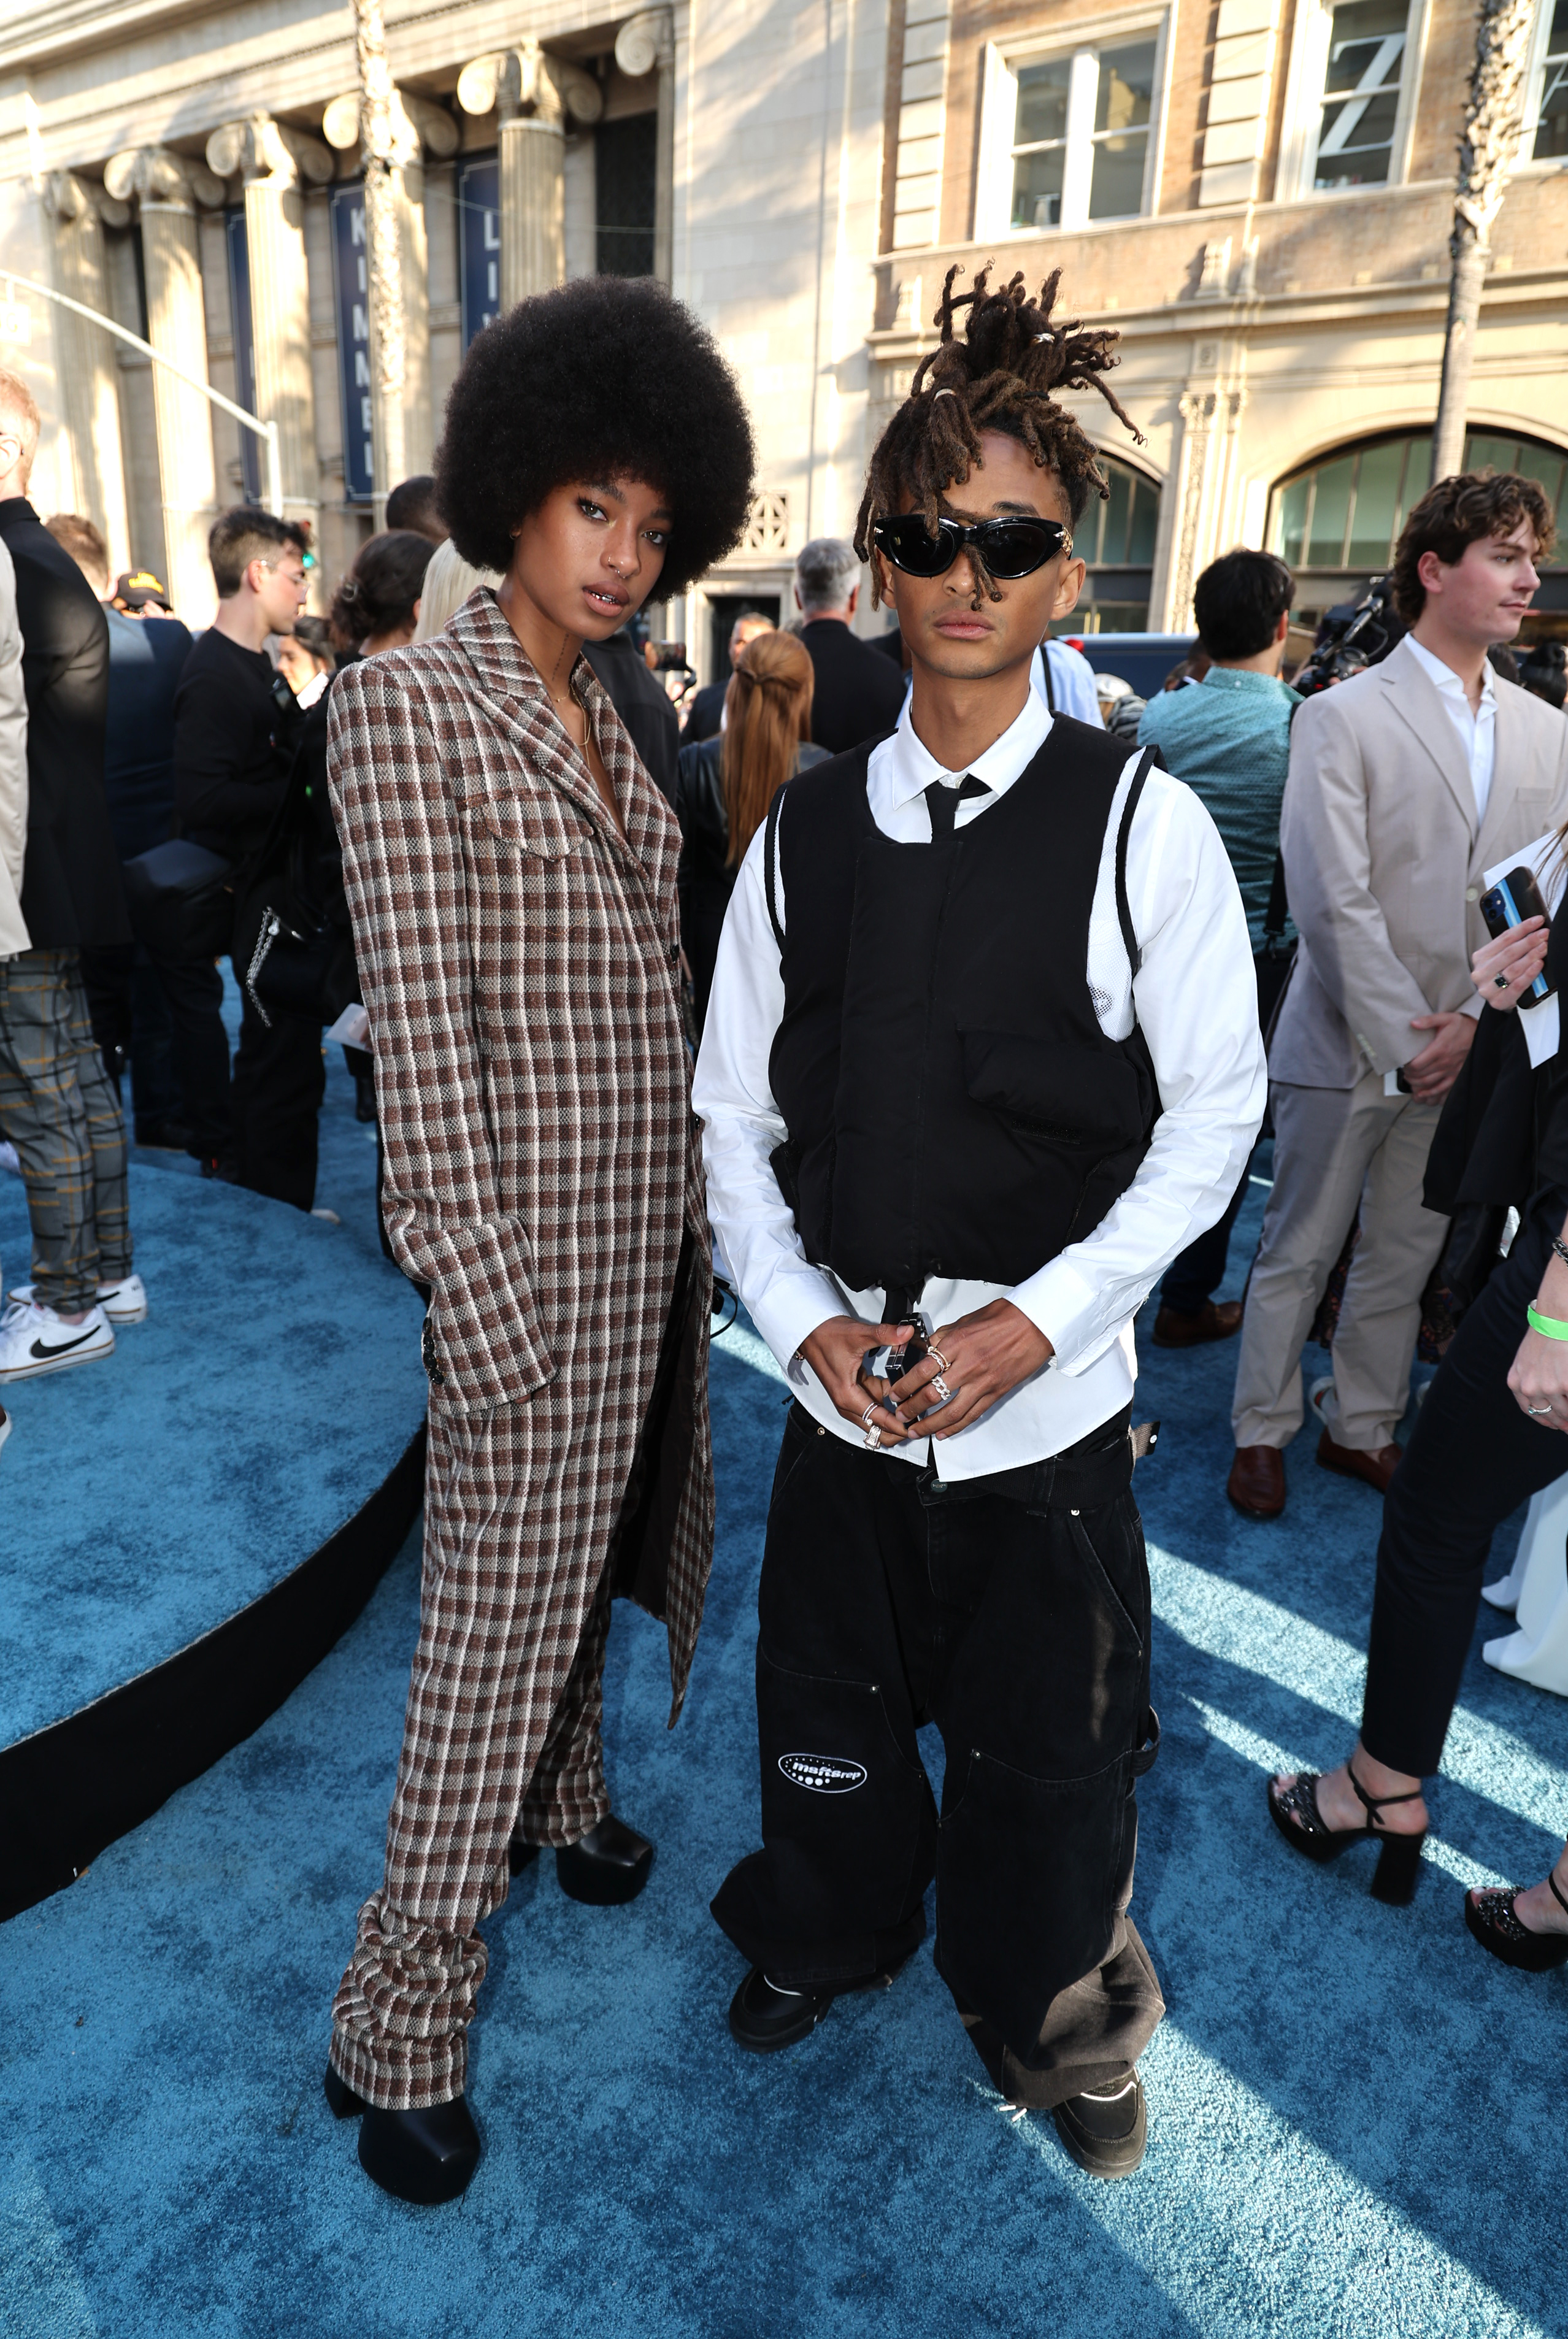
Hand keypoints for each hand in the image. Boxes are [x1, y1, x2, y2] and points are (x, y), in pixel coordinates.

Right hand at [800, 1315, 919, 1442]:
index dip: (899, 1426)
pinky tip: (900, 1387)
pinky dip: (887, 1398)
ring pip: (876, 1417)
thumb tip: (906, 1333)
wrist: (810, 1330)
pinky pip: (874, 1402)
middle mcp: (847, 1403)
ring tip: (914, 1401)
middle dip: (897, 1428)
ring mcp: (850, 1398)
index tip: (916, 1428)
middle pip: (876, 1428)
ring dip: (893, 1412)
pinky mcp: (853, 1392)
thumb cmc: (826, 1335)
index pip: (878, 1420)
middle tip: (919, 1419)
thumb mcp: (858, 1334)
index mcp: (847, 1396)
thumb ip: (885, 1334)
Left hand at [887, 1297, 1053, 1439]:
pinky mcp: (996, 1393)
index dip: (905, 1385)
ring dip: (930, 1424)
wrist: (1038, 1324)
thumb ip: (943, 1338)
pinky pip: (973, 1415)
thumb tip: (924, 1350)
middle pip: (932, 1394)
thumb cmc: (1005, 1317)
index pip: (922, 1370)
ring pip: (951, 1412)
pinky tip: (943, 1433)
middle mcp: (969, 1365)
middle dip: (912, 1408)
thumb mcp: (965, 1320)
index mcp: (957, 1344)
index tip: (894, 1393)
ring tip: (916, 1431)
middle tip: (900, 1414)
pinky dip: (956, 1427)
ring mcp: (984, 1382)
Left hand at [1403, 1009, 1476, 1102]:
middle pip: (1420, 1076)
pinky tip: (1422, 1095)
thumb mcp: (1446, 1018)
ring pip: (1428, 1084)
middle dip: (1409, 1076)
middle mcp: (1445, 1063)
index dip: (1406, 1067)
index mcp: (1440, 1049)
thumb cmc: (1462, 1026)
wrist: (1481, 1034)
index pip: (1416, 1065)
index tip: (1404, 1064)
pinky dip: (1431, 1094)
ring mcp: (1451, 1071)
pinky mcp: (1456, 1076)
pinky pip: (1442, 1089)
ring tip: (1410, 1080)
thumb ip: (1428, 1021)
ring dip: (1416, 1085)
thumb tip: (1413, 1023)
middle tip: (1405, 1073)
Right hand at [1472, 916, 1547, 1012]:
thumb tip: (1531, 930)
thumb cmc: (1500, 977)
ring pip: (1513, 968)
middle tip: (1543, 934)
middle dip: (1529, 941)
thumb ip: (1509, 946)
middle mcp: (1481, 972)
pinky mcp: (1498, 1000)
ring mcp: (1488, 988)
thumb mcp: (1499, 959)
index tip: (1537, 921)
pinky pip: (1517, 985)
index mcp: (1480, 958)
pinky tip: (1537, 965)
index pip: (1503, 938)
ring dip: (1531, 956)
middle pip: (1508, 952)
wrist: (1499, 1000)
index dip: (1522, 928)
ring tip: (1544, 948)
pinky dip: (1529, 974)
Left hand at [1508, 1327, 1567, 1433]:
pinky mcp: (1567, 1384)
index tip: (1555, 1425)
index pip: (1531, 1411)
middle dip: (1562, 1423)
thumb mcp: (1526, 1360)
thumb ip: (1530, 1379)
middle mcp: (1530, 1388)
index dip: (1545, 1420)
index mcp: (1517, 1383)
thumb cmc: (1544, 1335)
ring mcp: (1550, 1387)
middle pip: (1550, 1415)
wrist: (1555, 1318)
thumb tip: (1545, 1399)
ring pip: (1566, 1412)